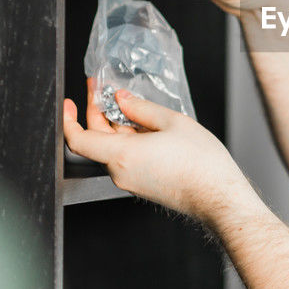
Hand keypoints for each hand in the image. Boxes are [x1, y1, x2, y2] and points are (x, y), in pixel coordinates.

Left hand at [63, 78, 245, 217]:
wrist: (218, 197)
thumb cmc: (201, 164)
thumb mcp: (172, 122)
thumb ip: (141, 108)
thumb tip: (122, 99)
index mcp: (122, 155)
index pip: (78, 140)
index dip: (69, 119)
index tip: (70, 102)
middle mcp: (120, 172)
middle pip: (95, 141)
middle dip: (97, 113)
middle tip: (105, 90)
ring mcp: (130, 181)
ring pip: (112, 149)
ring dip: (115, 125)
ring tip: (131, 105)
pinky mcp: (142, 184)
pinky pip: (126, 159)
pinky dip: (128, 140)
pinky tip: (145, 126)